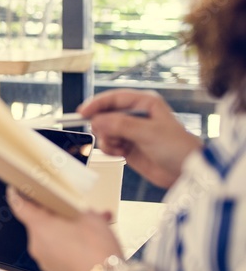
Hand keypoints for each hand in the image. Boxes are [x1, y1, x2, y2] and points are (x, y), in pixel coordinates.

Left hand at [6, 187, 121, 270]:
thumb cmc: (96, 252)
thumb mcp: (92, 219)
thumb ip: (80, 210)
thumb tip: (80, 212)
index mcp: (40, 227)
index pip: (20, 206)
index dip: (17, 195)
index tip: (15, 189)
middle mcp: (37, 244)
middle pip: (39, 222)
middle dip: (56, 215)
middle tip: (72, 209)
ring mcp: (45, 259)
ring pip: (52, 237)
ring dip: (67, 230)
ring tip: (90, 226)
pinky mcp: (55, 270)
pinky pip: (58, 251)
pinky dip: (70, 244)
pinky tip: (91, 242)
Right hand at [79, 89, 200, 189]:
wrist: (187, 172)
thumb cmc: (176, 147)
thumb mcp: (148, 132)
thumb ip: (120, 125)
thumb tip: (95, 120)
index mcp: (144, 103)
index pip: (114, 98)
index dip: (96, 104)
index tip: (82, 113)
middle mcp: (136, 115)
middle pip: (106, 114)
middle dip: (103, 125)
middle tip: (109, 136)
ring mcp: (131, 131)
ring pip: (105, 130)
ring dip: (108, 140)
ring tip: (121, 147)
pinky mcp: (128, 147)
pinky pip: (108, 144)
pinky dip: (110, 149)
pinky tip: (122, 153)